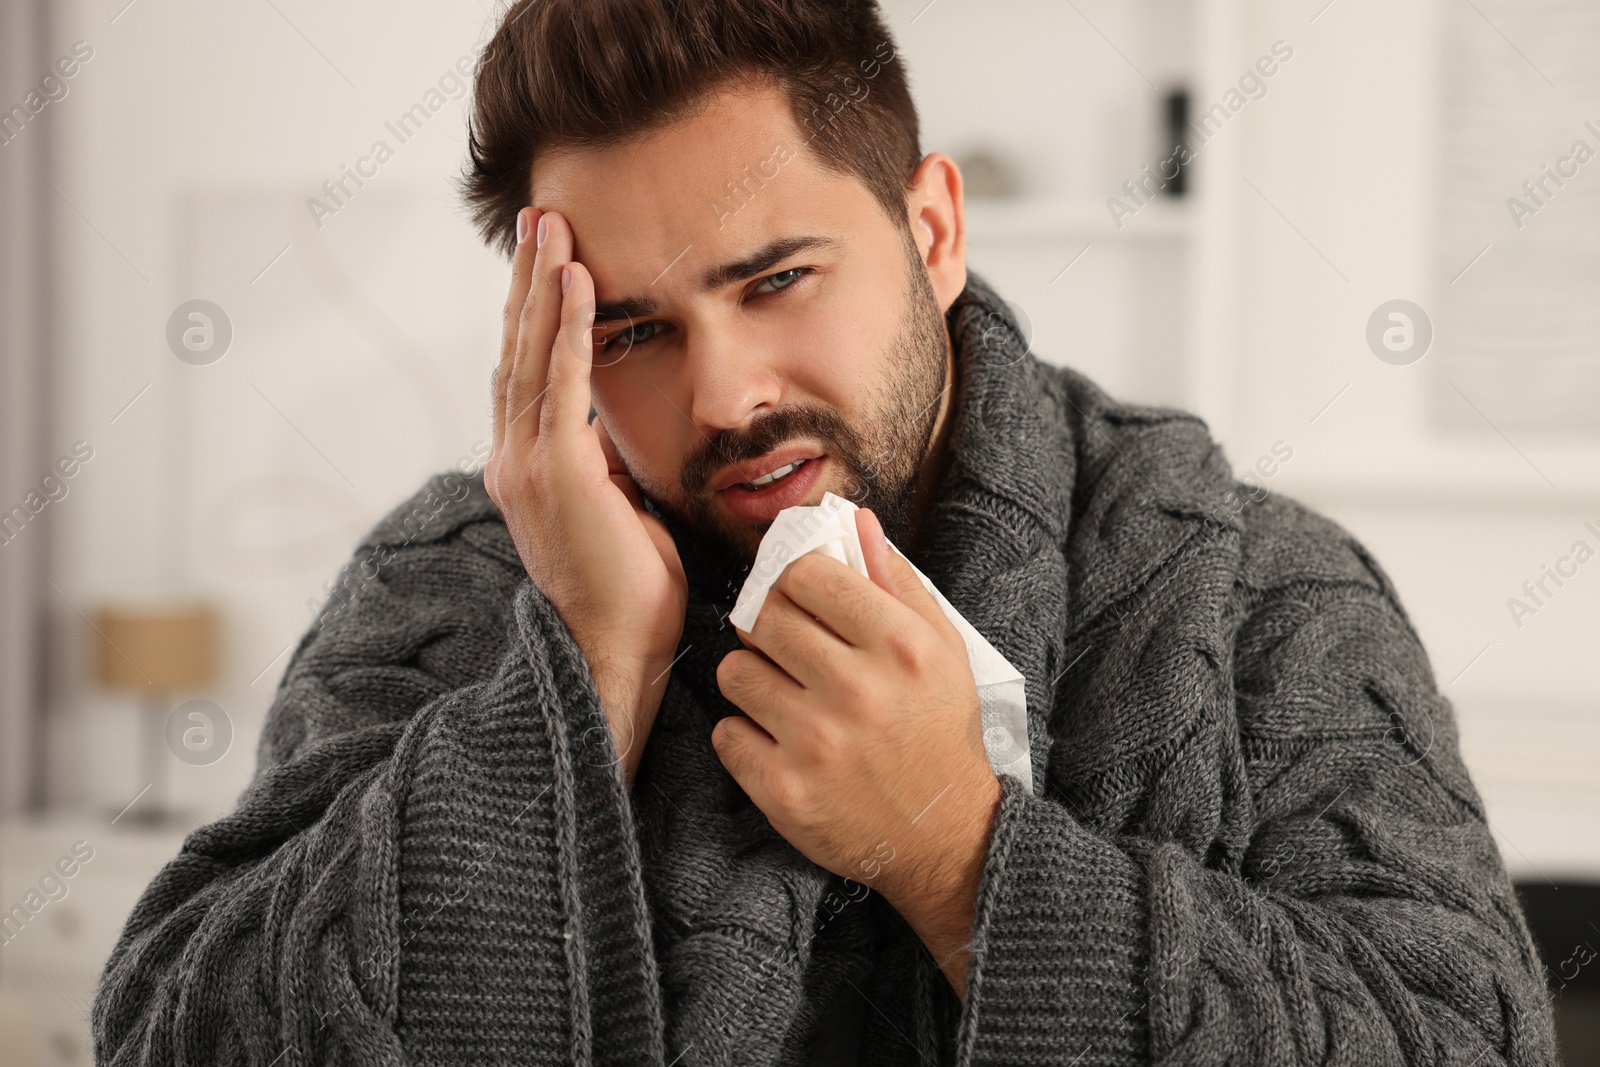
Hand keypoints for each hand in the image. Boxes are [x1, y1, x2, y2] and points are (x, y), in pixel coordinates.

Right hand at [485, 207, 686, 788]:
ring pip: (529, 355)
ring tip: (551, 229)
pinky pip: (560, 383)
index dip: (535, 316)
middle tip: (540, 221)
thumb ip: (611, 467)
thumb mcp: (621, 512)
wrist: (615, 653)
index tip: (550, 264)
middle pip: (517, 351)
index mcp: (529, 470)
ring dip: (541, 287)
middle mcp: (515, 461)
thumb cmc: (631, 593)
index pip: (529, 376)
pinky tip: (576, 282)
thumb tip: (622, 433)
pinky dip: (566, 329)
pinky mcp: (553, 473)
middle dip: (528, 283)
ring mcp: (526, 466)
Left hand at [711, 508, 1000, 970]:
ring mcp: (815, 742)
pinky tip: (777, 741)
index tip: (800, 598)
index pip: (805, 574)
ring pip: (734, 672)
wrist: (946, 836)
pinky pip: (727, 733)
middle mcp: (855, 689)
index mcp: (898, 644)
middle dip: (768, 627)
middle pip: (762, 618)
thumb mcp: (942, 648)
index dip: (794, 581)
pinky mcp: (784, 791)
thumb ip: (895, 581)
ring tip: (782, 695)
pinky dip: (745, 736)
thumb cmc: (940, 732)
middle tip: (786, 648)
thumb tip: (853, 522)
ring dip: (751, 679)